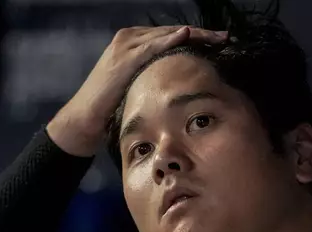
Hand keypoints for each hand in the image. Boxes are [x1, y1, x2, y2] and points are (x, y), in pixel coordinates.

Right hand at [47, 26, 227, 156]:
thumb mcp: (136, 88)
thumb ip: (153, 79)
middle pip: (173, 31)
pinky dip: (169, 40)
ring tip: (217, 37)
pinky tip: (186, 35)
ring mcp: (125, 46)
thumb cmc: (110, 109)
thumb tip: (178, 85)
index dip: (197, 38)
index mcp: (135, 44)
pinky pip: (151, 46)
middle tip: (226, 37)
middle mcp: (130, 39)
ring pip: (167, 35)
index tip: (220, 42)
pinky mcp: (123, 58)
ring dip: (194, 34)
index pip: (171, 36)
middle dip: (201, 34)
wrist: (85, 120)